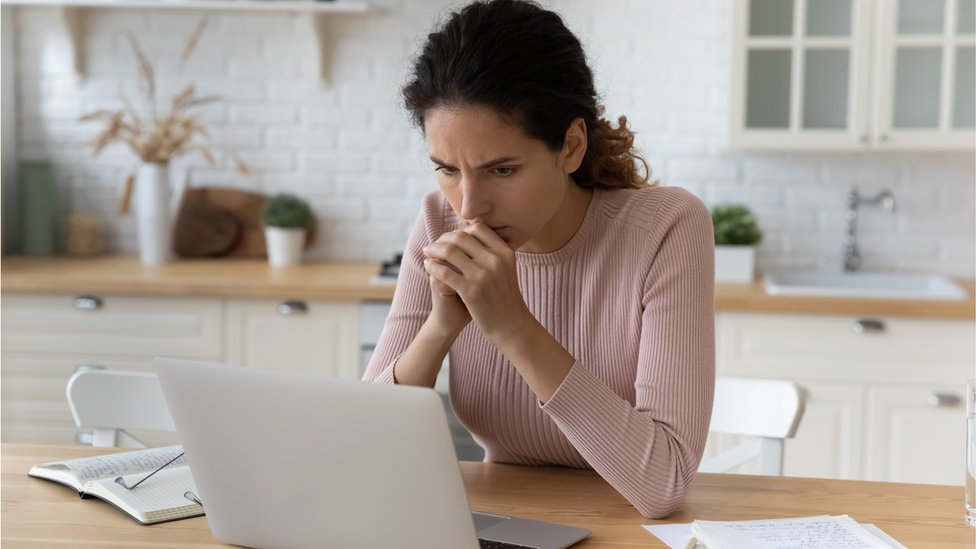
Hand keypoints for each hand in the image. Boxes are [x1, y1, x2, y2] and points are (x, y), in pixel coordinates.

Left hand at [422, 222, 529, 344]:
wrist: (511, 325)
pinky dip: (433, 267)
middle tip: (433, 244)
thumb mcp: (506, 269)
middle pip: (461, 236)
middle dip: (442, 238)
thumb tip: (473, 231)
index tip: (450, 237)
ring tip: (427, 253)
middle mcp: (495, 260)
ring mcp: (483, 275)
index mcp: (504, 252)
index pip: (477, 228)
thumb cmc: (505, 297)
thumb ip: (493, 252)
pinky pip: (444, 272)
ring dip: (433, 250)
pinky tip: (428, 266)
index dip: (460, 229)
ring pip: (449, 252)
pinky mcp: (471, 291)